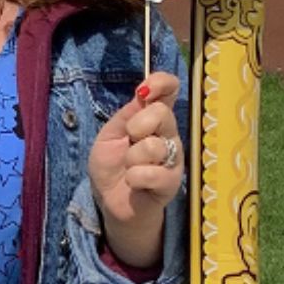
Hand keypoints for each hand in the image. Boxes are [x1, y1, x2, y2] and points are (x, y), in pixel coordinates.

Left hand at [88, 72, 183, 267]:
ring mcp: (173, 157)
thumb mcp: (110, 134)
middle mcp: (168, 133)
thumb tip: (143, 92)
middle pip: (163, 113)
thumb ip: (128, 114)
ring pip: (154, 145)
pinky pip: (152, 172)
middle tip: (129, 139)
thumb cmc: (111, 165)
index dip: (162, 82)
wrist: (110, 201)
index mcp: (152, 117)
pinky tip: (133, 182)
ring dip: (131, 158)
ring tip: (129, 168)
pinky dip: (135, 176)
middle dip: (137, 125)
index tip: (146, 89)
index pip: (169, 90)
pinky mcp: (172, 182)